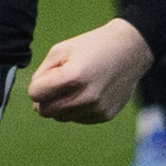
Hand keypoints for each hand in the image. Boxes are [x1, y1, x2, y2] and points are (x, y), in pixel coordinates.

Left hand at [27, 17, 152, 123]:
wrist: (130, 50)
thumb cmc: (91, 46)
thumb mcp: (60, 50)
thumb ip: (41, 74)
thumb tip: (35, 100)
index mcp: (73, 77)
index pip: (35, 94)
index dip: (37, 84)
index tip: (49, 75)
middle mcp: (86, 97)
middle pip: (45, 111)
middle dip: (45, 99)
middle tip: (58, 83)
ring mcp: (97, 109)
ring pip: (60, 117)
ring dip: (61, 104)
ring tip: (77, 85)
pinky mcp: (105, 115)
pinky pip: (77, 118)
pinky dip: (76, 108)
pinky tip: (88, 92)